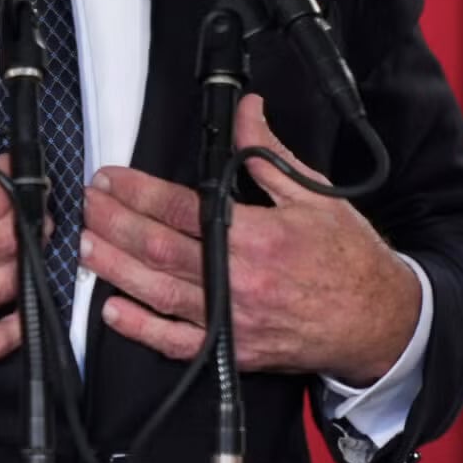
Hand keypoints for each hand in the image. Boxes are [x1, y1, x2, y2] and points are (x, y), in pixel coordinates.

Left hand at [81, 95, 420, 384]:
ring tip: (86, 245)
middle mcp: (238, 280)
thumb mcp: (313, 195)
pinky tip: (115, 311)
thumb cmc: (348, 261)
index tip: (112, 179)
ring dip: (116, 268)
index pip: (181, 209)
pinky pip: (178, 343)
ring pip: (159, 293)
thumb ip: (268, 154)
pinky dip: (142, 329)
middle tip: (88, 204)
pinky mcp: (233, 351)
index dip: (139, 192)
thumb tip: (247, 112)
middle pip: (160, 249)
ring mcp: (232, 320)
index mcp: (256, 237)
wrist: (376, 321)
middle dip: (116, 223)